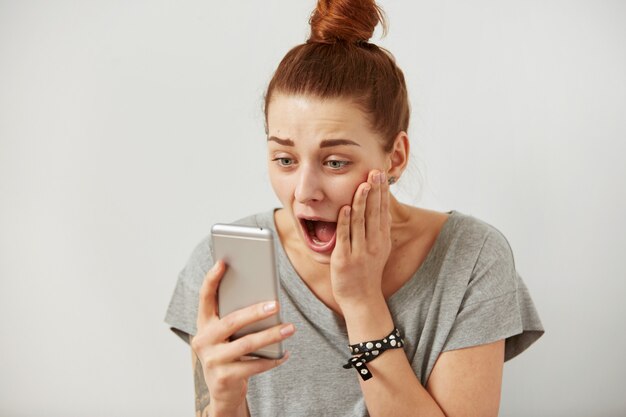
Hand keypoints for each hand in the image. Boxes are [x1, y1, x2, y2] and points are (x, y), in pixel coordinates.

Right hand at [191, 260, 294, 414]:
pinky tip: (285, 353)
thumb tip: (266, 298)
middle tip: (276, 304)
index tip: (222, 262)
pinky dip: (272, 359)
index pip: (205, 297)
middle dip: (255, 312)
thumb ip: (237, 316)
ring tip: (290, 328)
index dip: (212, 279)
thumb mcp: (227, 334)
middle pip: (232, 321)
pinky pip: (254, 366)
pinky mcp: (224, 377)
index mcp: (203, 323)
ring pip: (246, 344)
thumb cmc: (229, 352)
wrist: (222, 390)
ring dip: (271, 335)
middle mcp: (203, 340)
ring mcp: (212, 360)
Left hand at [330, 170, 391, 306]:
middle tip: (375, 172)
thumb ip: (379, 230)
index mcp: (382, 240)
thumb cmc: (368, 273)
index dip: (382, 192)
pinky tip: (344, 208)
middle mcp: (373, 244)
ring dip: (360, 202)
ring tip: (362, 184)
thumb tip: (382, 209)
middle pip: (374, 213)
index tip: (380, 175)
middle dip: (374, 191)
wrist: (362, 299)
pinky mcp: (344, 259)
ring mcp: (359, 251)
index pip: (382, 211)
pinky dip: (344, 222)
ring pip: (360, 222)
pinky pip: (344, 237)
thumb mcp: (380, 250)